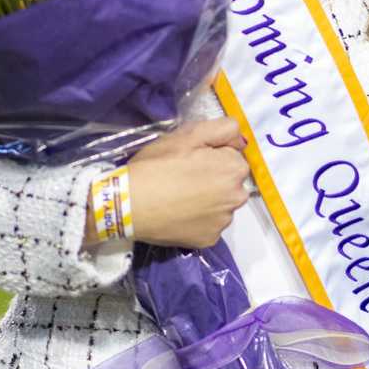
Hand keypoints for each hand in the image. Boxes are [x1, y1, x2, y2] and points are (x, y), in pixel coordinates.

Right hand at [114, 118, 248, 248]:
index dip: (212, 156)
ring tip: (179, 198)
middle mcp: (237, 197)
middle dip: (215, 179)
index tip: (191, 160)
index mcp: (234, 169)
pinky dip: (198, 220)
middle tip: (184, 178)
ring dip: (208, 201)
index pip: (233, 157)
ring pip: (221, 205)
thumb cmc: (157, 166)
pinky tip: (179, 214)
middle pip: (230, 183)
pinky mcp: (210, 239)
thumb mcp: (187, 135)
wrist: (128, 204)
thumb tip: (240, 141)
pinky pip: (209, 225)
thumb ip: (222, 130)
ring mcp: (224, 221)